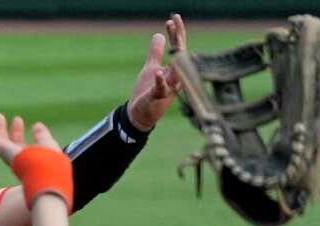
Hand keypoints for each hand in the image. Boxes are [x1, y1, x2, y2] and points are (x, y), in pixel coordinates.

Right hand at [0, 111, 59, 165]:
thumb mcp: (47, 144)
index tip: (17, 119)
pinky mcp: (2, 150)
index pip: (17, 143)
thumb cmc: (50, 161)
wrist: (45, 169)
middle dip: (1, 128)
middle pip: (4, 141)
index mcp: (25, 158)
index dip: (16, 131)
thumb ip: (42, 136)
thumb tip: (37, 125)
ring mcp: (6, 154)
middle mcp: (14, 158)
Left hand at [126, 13, 186, 131]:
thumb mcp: (151, 67)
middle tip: (174, 20)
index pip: (178, 48)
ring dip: (176, 57)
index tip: (173, 18)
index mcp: (173, 69)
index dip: (177, 33)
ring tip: (173, 39)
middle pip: (180, 56)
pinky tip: (158, 71)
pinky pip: (161, 89)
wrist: (139, 114)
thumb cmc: (148, 90)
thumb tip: (159, 35)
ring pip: (176, 72)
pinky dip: (161, 81)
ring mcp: (167, 88)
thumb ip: (155, 53)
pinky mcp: (157, 98)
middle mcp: (174, 78)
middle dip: (178, 38)